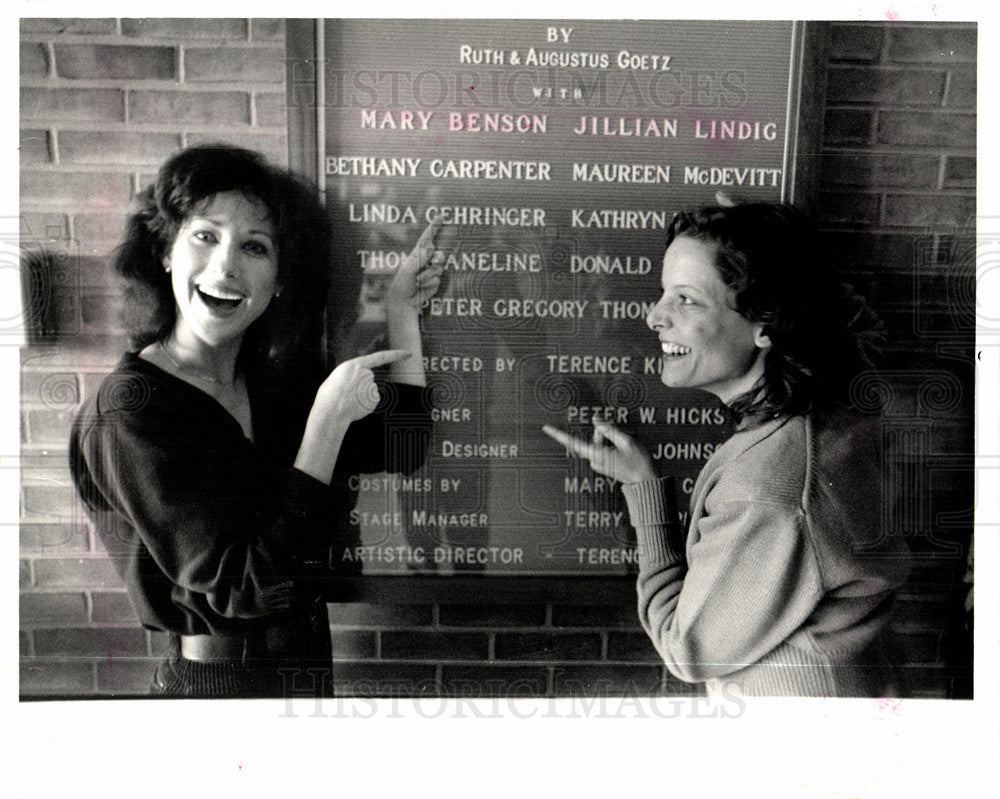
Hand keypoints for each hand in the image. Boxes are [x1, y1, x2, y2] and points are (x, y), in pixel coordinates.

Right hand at [314, 349, 410, 422]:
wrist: (331, 409)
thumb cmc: (329, 395)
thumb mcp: (337, 377)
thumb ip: (351, 376)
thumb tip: (356, 385)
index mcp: (355, 365)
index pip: (381, 357)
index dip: (396, 355)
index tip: (408, 353)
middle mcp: (367, 374)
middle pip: (368, 380)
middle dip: (360, 387)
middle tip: (346, 395)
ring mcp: (372, 387)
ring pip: (369, 392)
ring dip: (360, 397)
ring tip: (347, 401)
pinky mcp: (375, 399)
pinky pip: (371, 402)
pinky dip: (364, 405)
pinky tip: (354, 407)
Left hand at [385, 217, 455, 311]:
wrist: (404, 301)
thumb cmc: (402, 284)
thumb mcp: (408, 269)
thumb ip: (420, 258)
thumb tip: (432, 247)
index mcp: (418, 254)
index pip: (427, 238)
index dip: (434, 227)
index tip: (441, 216)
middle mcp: (427, 261)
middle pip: (441, 254)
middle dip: (437, 260)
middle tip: (430, 265)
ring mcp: (432, 271)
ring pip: (439, 268)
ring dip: (427, 276)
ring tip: (417, 282)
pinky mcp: (436, 282)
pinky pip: (437, 280)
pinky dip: (428, 284)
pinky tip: (421, 288)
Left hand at [542, 419, 656, 484]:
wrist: (646, 481)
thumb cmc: (638, 462)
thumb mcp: (626, 441)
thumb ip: (609, 429)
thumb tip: (595, 420)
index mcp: (597, 455)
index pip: (573, 442)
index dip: (559, 434)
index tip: (546, 428)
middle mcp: (595, 460)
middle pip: (593, 438)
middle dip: (604, 432)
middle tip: (623, 435)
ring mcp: (599, 464)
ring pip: (599, 443)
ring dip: (610, 439)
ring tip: (628, 443)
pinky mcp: (604, 465)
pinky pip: (602, 450)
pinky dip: (611, 445)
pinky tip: (625, 449)